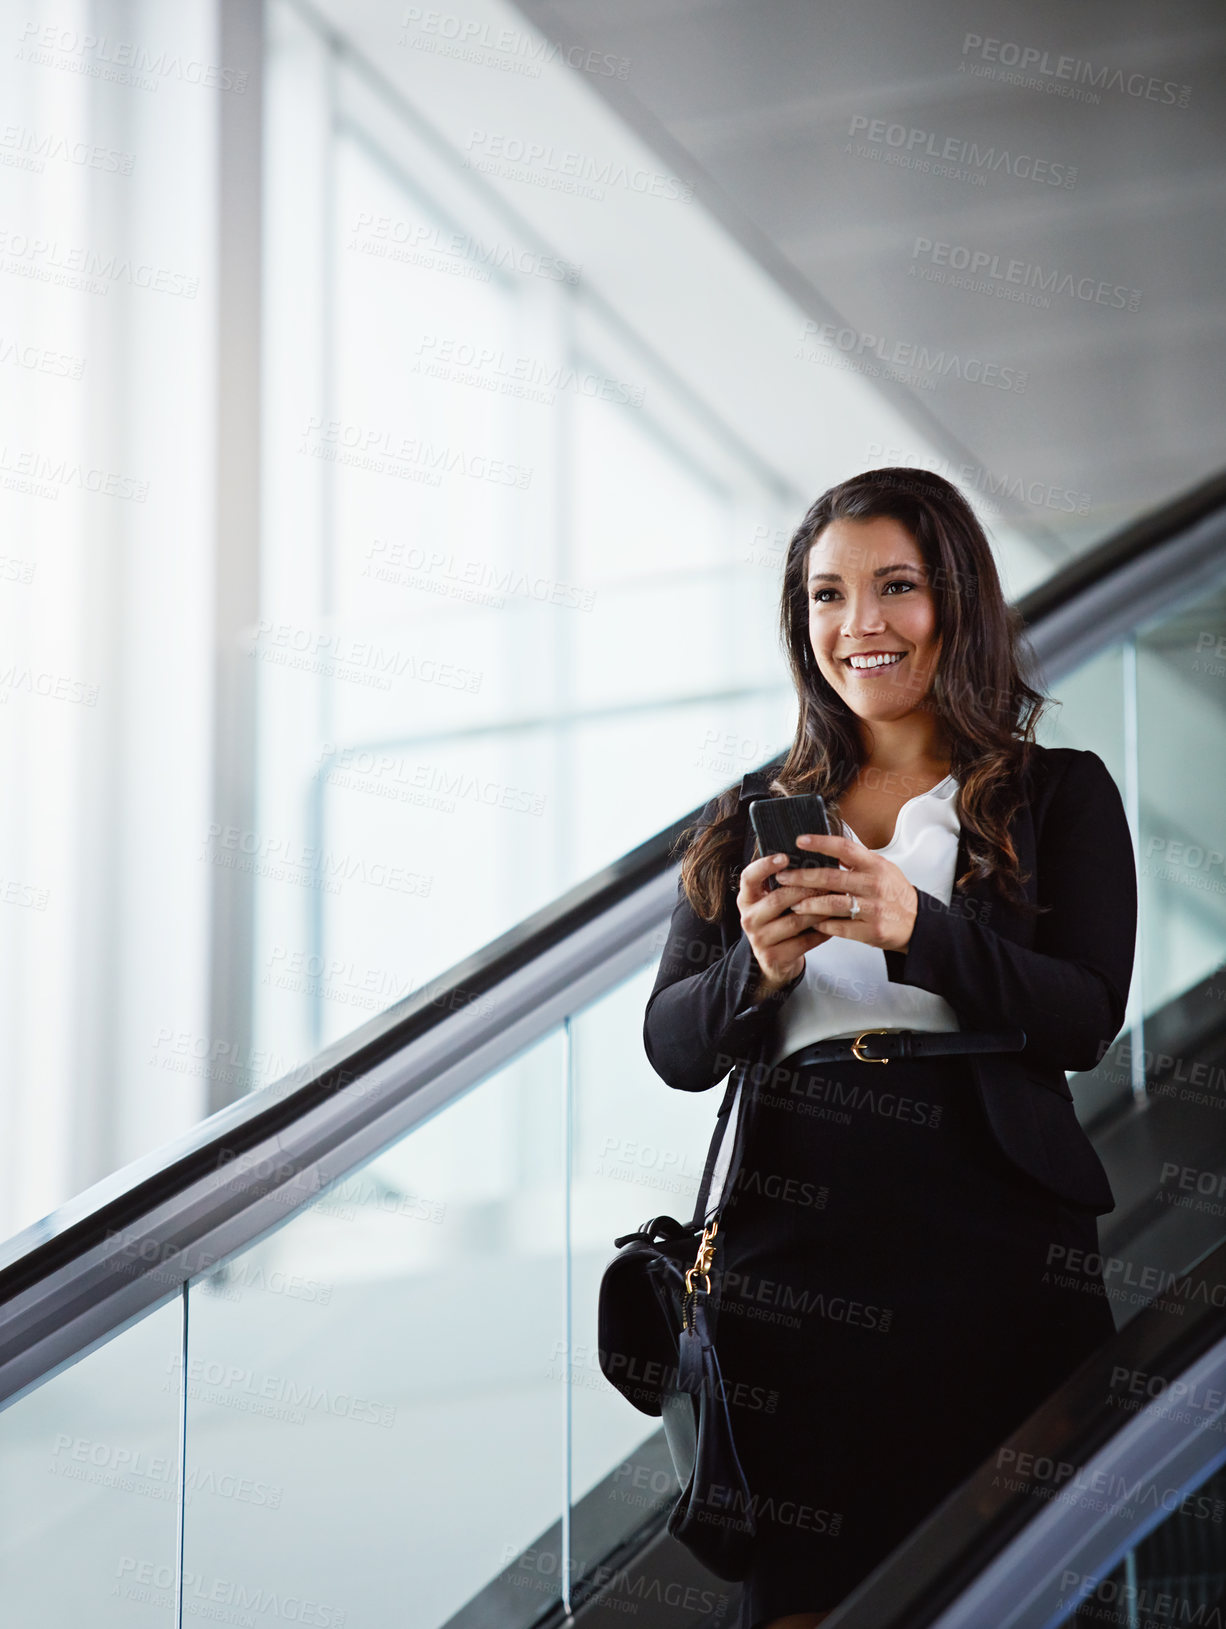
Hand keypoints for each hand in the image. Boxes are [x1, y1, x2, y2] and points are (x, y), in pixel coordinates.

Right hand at [736, 848, 833, 993]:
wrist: (774, 960)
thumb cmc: (779, 920)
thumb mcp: (772, 900)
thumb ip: (784, 883)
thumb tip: (812, 857)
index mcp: (746, 898)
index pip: (749, 877)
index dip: (765, 865)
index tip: (785, 856)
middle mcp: (748, 918)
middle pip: (778, 898)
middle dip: (806, 889)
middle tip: (829, 881)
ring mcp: (759, 939)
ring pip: (794, 921)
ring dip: (819, 910)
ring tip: (837, 901)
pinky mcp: (773, 957)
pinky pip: (803, 942)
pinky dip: (821, 932)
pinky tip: (834, 924)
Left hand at [777, 833, 917, 953]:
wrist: (918, 924)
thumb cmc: (895, 894)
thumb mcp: (883, 869)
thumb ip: (857, 861)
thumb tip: (827, 848)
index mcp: (875, 866)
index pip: (845, 848)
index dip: (820, 843)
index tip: (799, 841)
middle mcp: (874, 885)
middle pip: (831, 878)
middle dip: (802, 878)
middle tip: (783, 877)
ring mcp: (874, 909)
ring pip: (832, 904)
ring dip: (808, 904)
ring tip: (793, 904)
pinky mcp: (872, 931)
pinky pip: (840, 927)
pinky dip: (823, 924)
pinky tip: (812, 922)